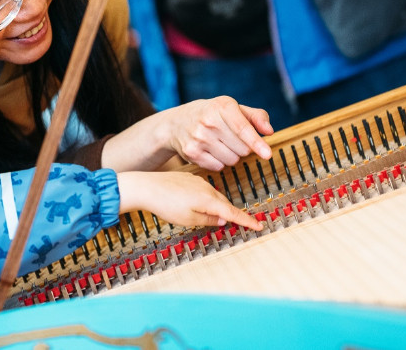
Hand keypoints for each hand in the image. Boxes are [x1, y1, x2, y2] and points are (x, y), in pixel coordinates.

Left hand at [118, 171, 262, 230]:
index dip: (247, 221)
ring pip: (213, 196)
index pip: (232, 213)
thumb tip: (222, 220)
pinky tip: (199, 204)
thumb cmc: (165, 205)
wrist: (146, 187)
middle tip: (243, 223)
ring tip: (217, 217)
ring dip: (218, 206)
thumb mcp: (188, 219)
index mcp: (208, 200)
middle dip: (232, 214)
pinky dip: (207, 199)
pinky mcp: (188, 178)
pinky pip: (203, 190)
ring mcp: (197, 181)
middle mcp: (206, 188)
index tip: (259, 226)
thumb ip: (208, 220)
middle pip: (224, 204)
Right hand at [161, 96, 272, 170]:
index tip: (267, 154)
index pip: (243, 128)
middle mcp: (209, 121)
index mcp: (222, 106)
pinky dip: (219, 162)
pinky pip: (218, 167)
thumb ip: (256, 116)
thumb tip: (269, 131)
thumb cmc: (211, 114)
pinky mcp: (192, 153)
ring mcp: (199, 138)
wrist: (176, 123)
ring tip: (221, 143)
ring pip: (232, 160)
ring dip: (232, 156)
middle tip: (232, 138)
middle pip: (242, 149)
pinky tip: (211, 150)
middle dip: (244, 147)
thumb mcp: (233, 108)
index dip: (257, 143)